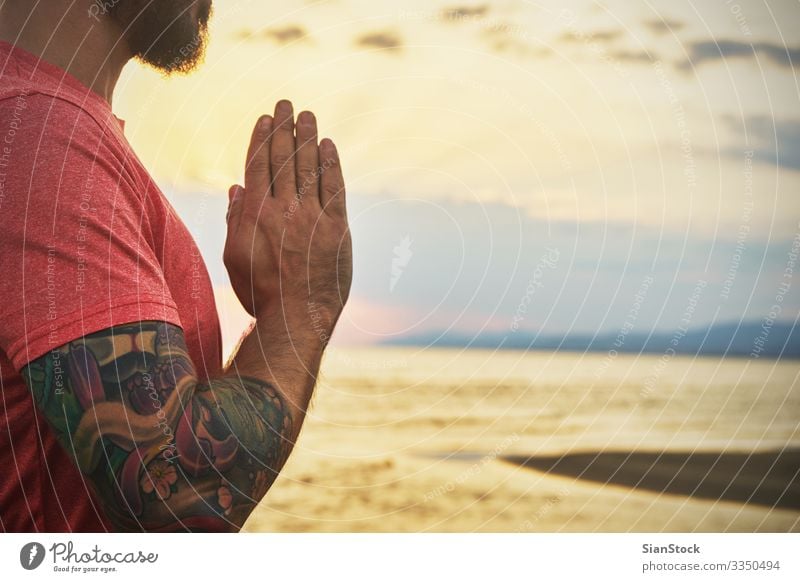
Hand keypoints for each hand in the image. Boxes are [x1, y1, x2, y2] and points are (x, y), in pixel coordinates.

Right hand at [224, 100, 351, 333]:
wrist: (296, 319)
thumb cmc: (261, 293)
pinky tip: (329, 146)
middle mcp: (282, 209)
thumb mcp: (235, 257)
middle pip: (283, 158)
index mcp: (254, 214)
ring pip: (309, 167)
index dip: (262, 137)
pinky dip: (331, 164)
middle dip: (284, 127)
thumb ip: (236, 220)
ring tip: (307, 116)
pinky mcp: (337, 228)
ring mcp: (311, 216)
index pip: (258, 164)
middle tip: (287, 103)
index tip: (266, 117)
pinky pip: (334, 187)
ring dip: (308, 137)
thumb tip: (236, 187)